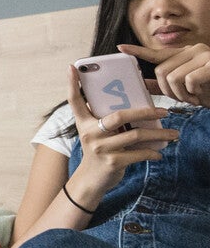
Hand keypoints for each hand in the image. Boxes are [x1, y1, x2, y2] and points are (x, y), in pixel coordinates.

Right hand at [66, 66, 173, 197]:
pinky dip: (153, 153)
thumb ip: (105, 120)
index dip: (72, 84)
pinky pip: (139, 153)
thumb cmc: (98, 152)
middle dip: (146, 112)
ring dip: (160, 135)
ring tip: (174, 134)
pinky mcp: (113, 162)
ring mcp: (101, 148)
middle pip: (120, 115)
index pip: (75, 100)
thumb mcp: (95, 134)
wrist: (91, 180)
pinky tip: (160, 152)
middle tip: (164, 111)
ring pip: (136, 135)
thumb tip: (130, 104)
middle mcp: (90, 133)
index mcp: (84, 123)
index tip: (72, 67)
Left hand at [120, 43, 209, 105]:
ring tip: (195, 97)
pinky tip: (202, 94)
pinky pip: (189, 80)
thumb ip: (166, 84)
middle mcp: (194, 50)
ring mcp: (204, 55)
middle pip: (162, 71)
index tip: (120, 48)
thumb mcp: (187, 89)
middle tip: (185, 98)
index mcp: (185, 55)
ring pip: (173, 77)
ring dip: (182, 94)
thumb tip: (144, 83)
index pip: (157, 53)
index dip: (138, 51)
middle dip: (170, 91)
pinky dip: (193, 92)